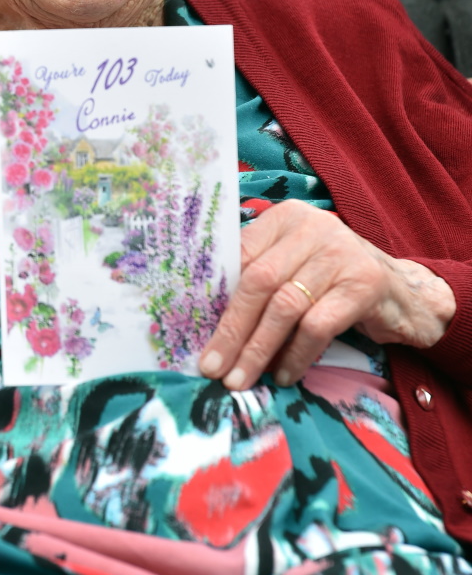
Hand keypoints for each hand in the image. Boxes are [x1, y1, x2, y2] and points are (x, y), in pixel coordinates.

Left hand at [199, 200, 455, 390]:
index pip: (240, 256)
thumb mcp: (294, 264)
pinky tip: (283, 374)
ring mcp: (340, 254)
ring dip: (258, 349)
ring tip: (240, 379)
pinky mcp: (363, 284)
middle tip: (212, 366)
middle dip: (231, 329)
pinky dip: (295, 355)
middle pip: (258, 281)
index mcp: (285, 218)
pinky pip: (317, 326)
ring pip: (285, 306)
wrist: (402, 292)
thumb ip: (258, 275)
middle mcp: (312, 227)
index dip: (215, 295)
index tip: (194, 329)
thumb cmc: (331, 280)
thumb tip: (205, 316)